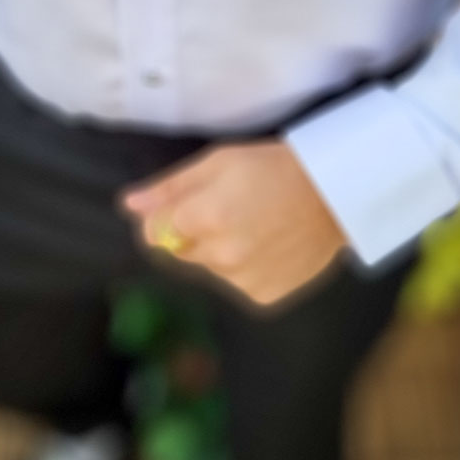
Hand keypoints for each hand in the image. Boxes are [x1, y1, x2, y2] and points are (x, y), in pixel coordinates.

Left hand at [116, 139, 348, 308]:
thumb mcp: (217, 162)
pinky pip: (237, 283)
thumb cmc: (272, 167)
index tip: (189, 203)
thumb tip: (127, 205)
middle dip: (194, 231)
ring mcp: (243, 280)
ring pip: (209, 268)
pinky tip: (267, 243)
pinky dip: (245, 268)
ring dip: (219, 250)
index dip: (166, 216)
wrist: (333, 192)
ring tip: (254, 223)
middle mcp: (221, 256)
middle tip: (229, 206)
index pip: (153, 233)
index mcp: (205, 218)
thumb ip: (168, 188)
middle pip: (180, 251)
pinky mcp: (264, 296)